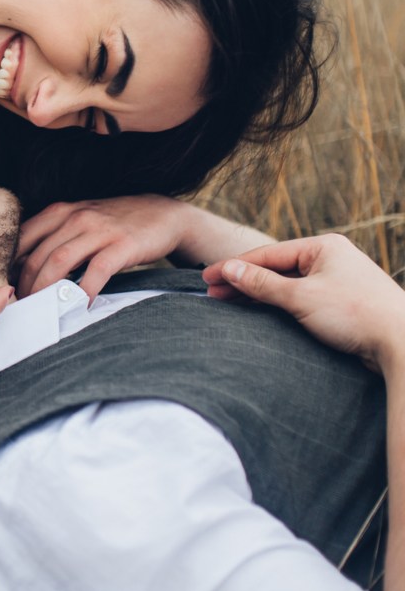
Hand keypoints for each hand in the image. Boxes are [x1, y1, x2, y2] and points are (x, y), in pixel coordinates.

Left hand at [16, 195, 194, 298]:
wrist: (162, 214)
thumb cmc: (115, 222)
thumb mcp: (80, 220)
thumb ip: (55, 236)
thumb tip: (25, 268)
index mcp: (61, 211)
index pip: (23, 238)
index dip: (11, 265)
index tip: (9, 287)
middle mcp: (76, 217)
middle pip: (38, 255)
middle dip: (27, 285)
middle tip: (24, 306)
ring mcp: (99, 230)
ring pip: (60, 261)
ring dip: (46, 289)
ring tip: (43, 310)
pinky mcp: (122, 245)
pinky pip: (97, 271)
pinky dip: (85, 291)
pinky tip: (81, 307)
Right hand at [202, 234, 404, 372]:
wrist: (402, 343)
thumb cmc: (355, 314)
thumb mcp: (301, 297)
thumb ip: (262, 283)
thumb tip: (230, 269)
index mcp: (324, 247)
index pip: (268, 254)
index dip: (234, 266)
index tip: (207, 277)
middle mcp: (332, 259)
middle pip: (277, 268)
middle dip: (244, 281)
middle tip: (212, 293)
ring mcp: (338, 281)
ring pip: (289, 284)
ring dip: (259, 294)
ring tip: (229, 302)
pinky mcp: (343, 303)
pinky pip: (302, 298)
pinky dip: (279, 303)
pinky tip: (261, 310)